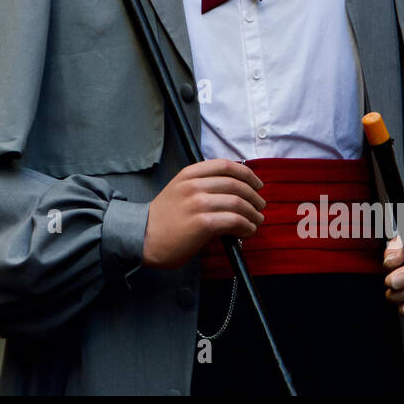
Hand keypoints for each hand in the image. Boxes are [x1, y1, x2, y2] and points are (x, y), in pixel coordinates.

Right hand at [142, 159, 265, 268]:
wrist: (143, 237)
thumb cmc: (163, 219)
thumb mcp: (178, 191)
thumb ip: (202, 185)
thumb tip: (235, 192)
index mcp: (188, 174)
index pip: (226, 165)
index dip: (247, 174)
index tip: (257, 184)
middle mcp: (194, 185)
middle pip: (236, 184)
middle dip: (254, 196)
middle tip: (260, 206)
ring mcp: (198, 203)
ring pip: (238, 202)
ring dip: (253, 214)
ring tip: (256, 221)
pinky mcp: (203, 223)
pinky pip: (234, 221)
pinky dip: (246, 226)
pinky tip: (247, 231)